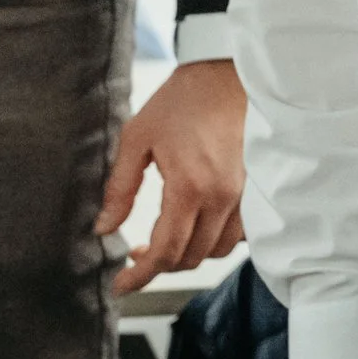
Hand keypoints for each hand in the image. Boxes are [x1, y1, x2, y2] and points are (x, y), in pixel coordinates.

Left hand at [99, 57, 246, 294]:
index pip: (165, 251)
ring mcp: (242, 194)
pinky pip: (237, 233)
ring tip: (163, 240)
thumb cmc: (182, 100)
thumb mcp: (137, 137)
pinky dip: (213, 241)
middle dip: (159, 265)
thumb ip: (120, 188)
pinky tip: (195, 226)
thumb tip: (105, 227)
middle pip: (190, 257)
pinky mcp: (253, 188)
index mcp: (190, 186)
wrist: (225, 74)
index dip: (140, 275)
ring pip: (216, 251)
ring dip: (187, 255)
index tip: (121, 284)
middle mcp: (221, 197)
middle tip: (135, 254)